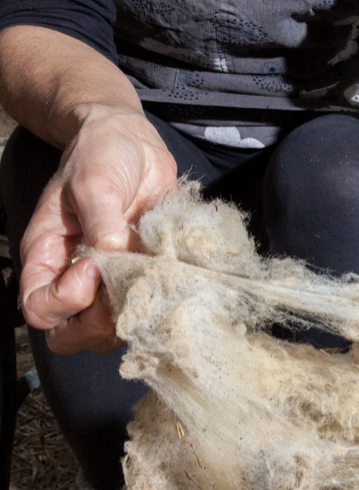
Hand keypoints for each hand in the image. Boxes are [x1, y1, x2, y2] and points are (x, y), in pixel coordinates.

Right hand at [20, 107, 176, 353]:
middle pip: (73, 334)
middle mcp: (75, 277)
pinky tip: (174, 283)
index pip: (39, 309)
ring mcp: (110, 282)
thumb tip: (113, 257)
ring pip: (111, 332)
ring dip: (132, 318)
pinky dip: (159, 308)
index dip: (65, 302)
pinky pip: (146, 311)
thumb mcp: (94, 183)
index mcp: (48, 257)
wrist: (133, 143)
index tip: (91, 270)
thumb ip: (101, 222)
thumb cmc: (101, 156)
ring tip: (154, 284)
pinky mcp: (144, 278)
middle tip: (127, 290)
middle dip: (97, 325)